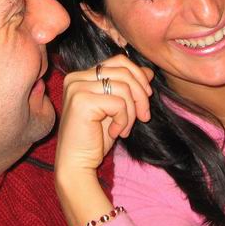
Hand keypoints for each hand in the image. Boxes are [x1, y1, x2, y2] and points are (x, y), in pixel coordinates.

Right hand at [55, 54, 153, 225]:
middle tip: (144, 117)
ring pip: (124, 87)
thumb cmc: (94, 139)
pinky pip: (119, 103)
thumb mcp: (117, 109)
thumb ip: (128, 87)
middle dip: (141, 95)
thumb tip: (148, 71)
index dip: (138, 76)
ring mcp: (77, 88)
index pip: (119, 61)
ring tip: (125, 128)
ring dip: (132, 112)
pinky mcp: (81, 101)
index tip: (147, 97)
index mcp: (82, 76)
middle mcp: (76, 78)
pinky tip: (116, 132)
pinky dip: (124, 120)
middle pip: (124, 71)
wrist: (76, 164)